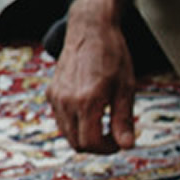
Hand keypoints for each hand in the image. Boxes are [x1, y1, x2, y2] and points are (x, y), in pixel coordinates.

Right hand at [47, 0, 136, 151]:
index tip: (120, 141)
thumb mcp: (126, 88)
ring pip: (67, 133)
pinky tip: (93, 112)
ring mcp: (55, 96)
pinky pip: (62, 119)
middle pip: (77, 143)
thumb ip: (124, 120)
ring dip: (86, 136)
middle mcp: (65, 100)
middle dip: (98, 146)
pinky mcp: (51, 92)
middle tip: (115, 136)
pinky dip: (76, 124)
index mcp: (86, 101)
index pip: (91, 143)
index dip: (108, 149)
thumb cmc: (113, 56)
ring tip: (106, 123)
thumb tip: (127, 147)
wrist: (90, 30)